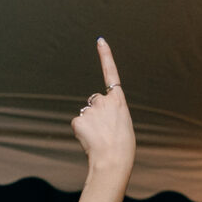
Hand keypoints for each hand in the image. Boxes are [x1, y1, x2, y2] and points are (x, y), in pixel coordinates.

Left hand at [71, 38, 135, 178]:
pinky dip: (81, 132)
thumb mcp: (123, 124)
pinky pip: (78, 124)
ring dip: (90, 125)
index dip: (105, 56)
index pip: (111, 73)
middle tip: (105, 131)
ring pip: (86, 114)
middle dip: (96, 113)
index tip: (99, 41)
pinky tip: (89, 140)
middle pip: (95, 101)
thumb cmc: (122, 146)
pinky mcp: (78, 120)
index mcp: (119, 100)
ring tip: (99, 139)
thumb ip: (110, 113)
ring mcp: (89, 109)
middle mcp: (103, 100)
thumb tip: (92, 115)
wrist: (113, 160)